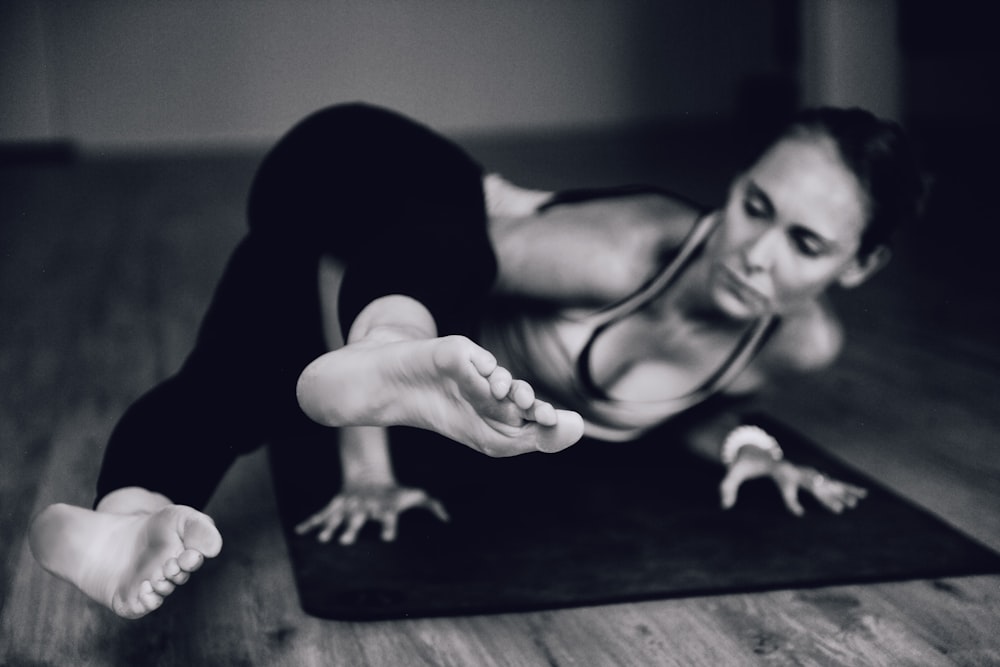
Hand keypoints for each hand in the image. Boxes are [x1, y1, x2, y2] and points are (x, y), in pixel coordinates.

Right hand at [294, 483, 448, 544]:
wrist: (369, 475)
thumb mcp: (414, 496)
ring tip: (324, 539)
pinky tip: (299, 532)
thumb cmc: (395, 493)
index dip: (388, 527)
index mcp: (384, 508)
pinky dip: (310, 522)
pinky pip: (321, 514)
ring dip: (330, 527)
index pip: (388, 517)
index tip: (387, 538)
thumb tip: (447, 518)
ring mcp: (349, 506)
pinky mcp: (336, 505)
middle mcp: (365, 508)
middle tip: (347, 541)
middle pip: (358, 519)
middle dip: (352, 529)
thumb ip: (431, 505)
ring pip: (338, 517)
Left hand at [719, 446, 867, 515]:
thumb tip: (724, 505)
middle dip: (826, 496)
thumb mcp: (733, 472)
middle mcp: (795, 471)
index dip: (791, 501)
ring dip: (842, 491)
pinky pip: (829, 481)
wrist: (753, 450)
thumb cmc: (744, 464)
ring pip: (826, 482)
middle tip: (840, 508)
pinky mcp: (807, 474)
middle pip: (813, 484)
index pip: (787, 488)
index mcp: (779, 471)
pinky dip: (844, 487)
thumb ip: (727, 486)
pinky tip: (859, 494)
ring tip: (857, 502)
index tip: (797, 514)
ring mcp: (803, 472)